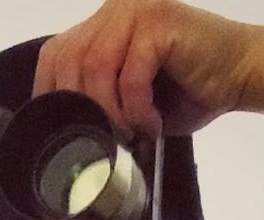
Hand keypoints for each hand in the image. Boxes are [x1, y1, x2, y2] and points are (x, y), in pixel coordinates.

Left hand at [34, 0, 263, 136]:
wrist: (237, 75)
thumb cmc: (186, 91)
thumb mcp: (127, 100)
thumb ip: (96, 101)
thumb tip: (65, 133)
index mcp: (102, 26)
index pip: (54, 55)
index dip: (49, 94)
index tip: (63, 130)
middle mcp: (115, 11)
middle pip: (69, 62)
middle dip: (82, 110)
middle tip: (105, 138)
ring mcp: (136, 11)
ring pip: (96, 68)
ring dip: (110, 112)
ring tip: (129, 134)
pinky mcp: (159, 22)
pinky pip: (130, 74)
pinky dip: (137, 109)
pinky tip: (151, 124)